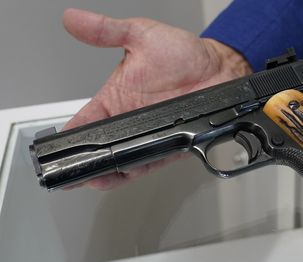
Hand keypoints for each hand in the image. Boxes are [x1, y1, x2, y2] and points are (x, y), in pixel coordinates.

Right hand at [61, 9, 251, 188]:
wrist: (219, 68)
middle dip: (85, 161)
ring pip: (120, 160)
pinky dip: (132, 172)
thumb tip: (74, 19)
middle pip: (101, 147)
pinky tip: (119, 176)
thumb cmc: (185, 53)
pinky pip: (147, 163)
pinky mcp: (169, 145)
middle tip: (71, 170)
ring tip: (91, 177)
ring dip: (105, 171)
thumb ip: (107, 31)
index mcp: (117, 97)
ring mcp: (150, 135)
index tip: (58, 147)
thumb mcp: (141, 35)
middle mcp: (131, 120)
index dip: (71, 136)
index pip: (86, 120)